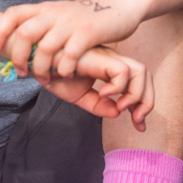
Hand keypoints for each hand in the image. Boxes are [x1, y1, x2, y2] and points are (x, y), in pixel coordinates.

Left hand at [0, 0, 143, 80]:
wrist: (119, 6)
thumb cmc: (87, 17)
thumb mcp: (60, 15)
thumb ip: (42, 25)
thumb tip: (19, 44)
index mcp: (45, 8)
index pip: (13, 14)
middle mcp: (54, 13)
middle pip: (25, 34)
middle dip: (18, 57)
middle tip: (22, 73)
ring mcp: (70, 23)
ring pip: (45, 49)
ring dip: (41, 69)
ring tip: (44, 79)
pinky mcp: (88, 33)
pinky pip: (69, 55)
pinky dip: (63, 69)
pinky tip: (65, 75)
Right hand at [35, 45, 153, 130]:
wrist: (35, 62)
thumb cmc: (53, 74)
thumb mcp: (78, 95)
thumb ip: (98, 104)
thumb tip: (117, 112)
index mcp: (108, 68)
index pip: (137, 82)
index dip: (142, 103)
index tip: (137, 124)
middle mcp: (111, 61)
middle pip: (145, 75)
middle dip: (147, 101)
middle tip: (137, 123)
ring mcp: (107, 57)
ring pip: (140, 71)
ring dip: (137, 95)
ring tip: (122, 108)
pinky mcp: (100, 57)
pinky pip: (123, 72)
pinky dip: (119, 87)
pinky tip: (104, 94)